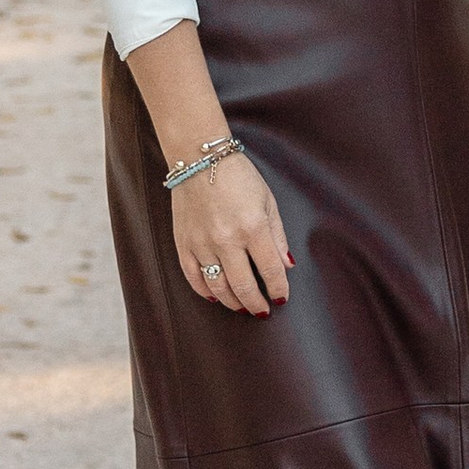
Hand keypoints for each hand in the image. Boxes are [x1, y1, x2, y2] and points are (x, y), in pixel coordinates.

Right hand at [168, 148, 291, 315]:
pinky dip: (205, 291)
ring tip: (242, 306)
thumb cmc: (238, 176)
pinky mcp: (183, 244)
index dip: (278, 288)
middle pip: (244, 286)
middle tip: (262, 310)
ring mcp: (202, 244)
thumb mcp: (267, 200)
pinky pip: (193, 277)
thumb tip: (286, 265)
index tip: (281, 298)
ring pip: (218, 287)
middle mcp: (227, 240)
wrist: (199, 158)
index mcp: (252, 227)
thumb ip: (278, 235)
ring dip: (233, 302)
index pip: (270, 270)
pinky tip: (216, 296)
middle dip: (256, 303)